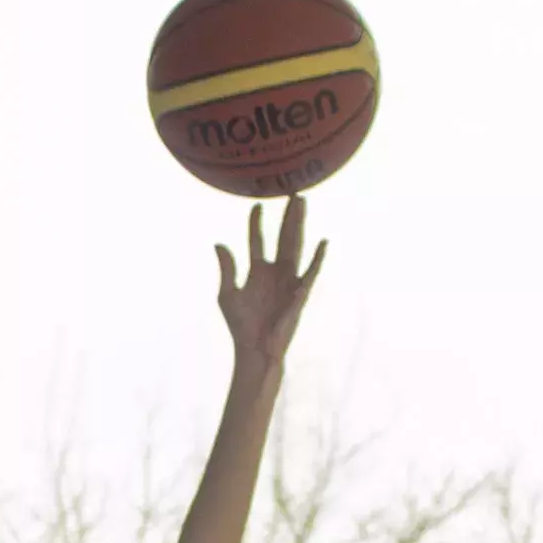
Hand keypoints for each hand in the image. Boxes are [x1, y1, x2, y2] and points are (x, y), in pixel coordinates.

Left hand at [213, 193, 321, 388]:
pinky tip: (323, 242)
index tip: (257, 205)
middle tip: (293, 193)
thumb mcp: (227, 294)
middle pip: (282, 237)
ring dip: (298, 225)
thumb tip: (219, 244)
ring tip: (303, 204)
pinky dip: (317, 258)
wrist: (253, 349)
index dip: (256, 223)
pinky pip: (310, 272)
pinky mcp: (298, 293)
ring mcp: (288, 280)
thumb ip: (227, 268)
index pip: (257, 240)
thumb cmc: (241, 325)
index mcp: (256, 271)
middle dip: (287, 216)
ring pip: (295, 246)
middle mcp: (274, 271)